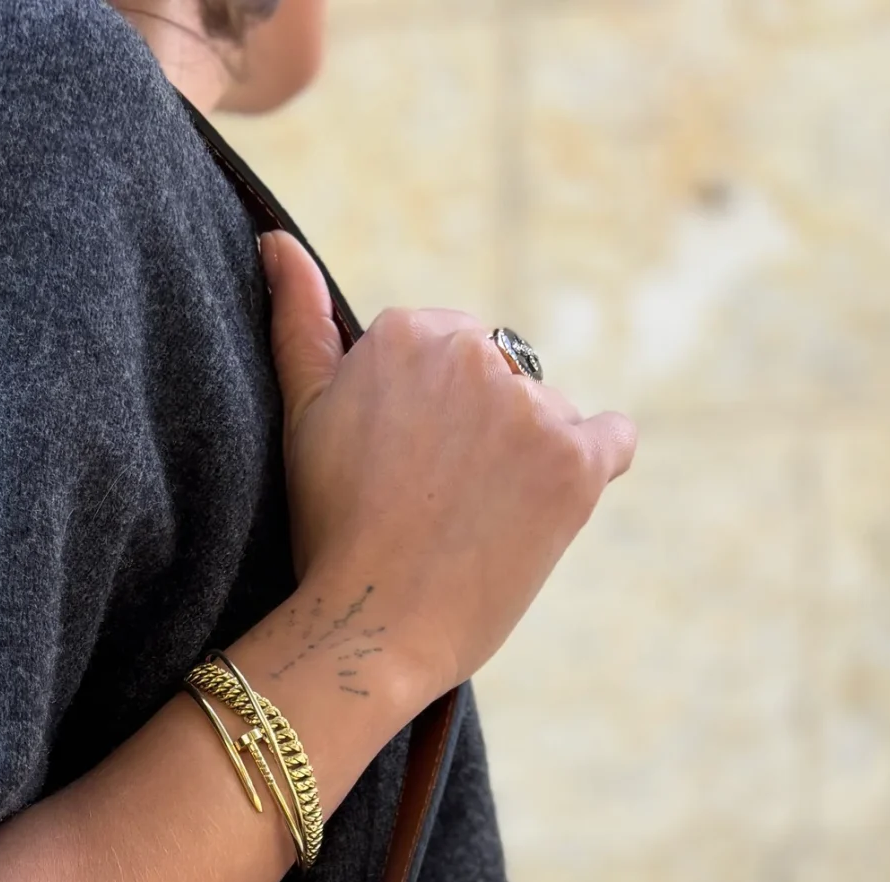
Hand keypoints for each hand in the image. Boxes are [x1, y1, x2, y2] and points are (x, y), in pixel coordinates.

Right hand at [259, 232, 636, 701]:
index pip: (452, 354)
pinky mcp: (576, 461)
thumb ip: (299, 322)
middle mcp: (475, 351)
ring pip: (551, 414)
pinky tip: (546, 509)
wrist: (368, 631)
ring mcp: (533, 406)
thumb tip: (277, 242)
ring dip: (527, 459)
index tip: (403, 473)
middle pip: (506, 378)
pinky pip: (612, 441)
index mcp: (410, 331)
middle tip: (437, 505)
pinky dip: (592, 467)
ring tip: (475, 525)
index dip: (430, 422)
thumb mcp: (302, 418)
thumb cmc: (328, 535)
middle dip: (482, 431)